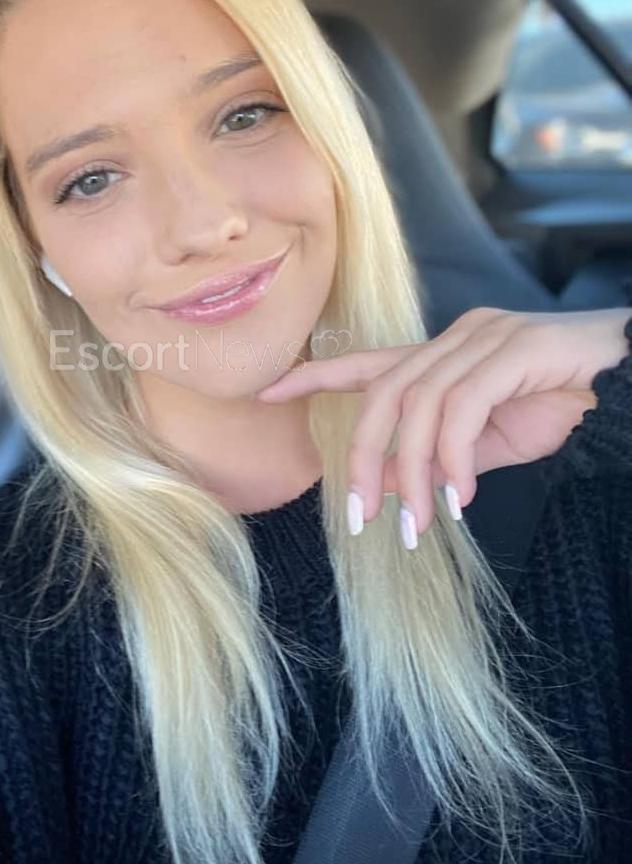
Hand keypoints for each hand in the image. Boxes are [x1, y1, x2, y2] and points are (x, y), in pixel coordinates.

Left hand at [255, 305, 631, 542]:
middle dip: (363, 457)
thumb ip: (432, 460)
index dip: (314, 376)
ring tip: (424, 524)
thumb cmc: (556, 407)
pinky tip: (463, 496)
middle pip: (383, 394)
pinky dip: (455, 457)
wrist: (622, 385)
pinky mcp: (513, 350)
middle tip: (359, 516)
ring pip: (420, 406)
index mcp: (439, 356)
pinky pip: (463, 409)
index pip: (365, 363)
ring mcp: (482, 339)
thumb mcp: (482, 448)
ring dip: (416, 473)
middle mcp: (452, 340)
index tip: (266, 393)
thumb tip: (382, 486)